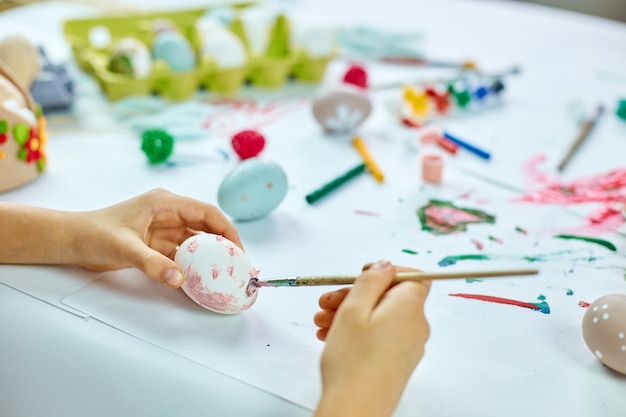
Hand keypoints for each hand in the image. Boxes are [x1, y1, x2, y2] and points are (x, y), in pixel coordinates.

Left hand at [69, 188, 240, 287]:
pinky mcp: (158, 243)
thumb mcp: (124, 248)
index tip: (238, 249)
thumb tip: (180, 279)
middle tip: (238, 264)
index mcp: (165, 203)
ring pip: (197, 240)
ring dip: (211, 255)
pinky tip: (203, 276)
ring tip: (226, 272)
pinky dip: (194, 263)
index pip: (206, 212)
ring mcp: (164, 228)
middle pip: (206, 225)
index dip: (226, 229)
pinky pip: (184, 252)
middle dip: (224, 243)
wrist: (72, 240)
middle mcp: (169, 213)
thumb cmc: (94, 233)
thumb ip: (153, 263)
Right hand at [312, 260, 430, 416]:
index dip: (386, 271)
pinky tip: (333, 336)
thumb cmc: (353, 363)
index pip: (412, 276)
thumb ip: (372, 280)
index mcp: (409, 307)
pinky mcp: (398, 360)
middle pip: (389, 296)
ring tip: (323, 322)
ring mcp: (408, 345)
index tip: (362, 275)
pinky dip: (358, 330)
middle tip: (328, 301)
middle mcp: (415, 325)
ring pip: (380, 316)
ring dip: (351, 314)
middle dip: (356, 294)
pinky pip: (380, 335)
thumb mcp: (354, 308)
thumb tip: (386, 265)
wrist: (356, 408)